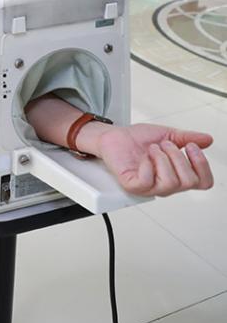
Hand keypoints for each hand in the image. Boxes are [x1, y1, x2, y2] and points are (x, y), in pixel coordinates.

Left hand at [96, 123, 213, 196]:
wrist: (114, 136)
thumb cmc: (138, 139)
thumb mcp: (167, 134)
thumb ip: (187, 138)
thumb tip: (207, 139)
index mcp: (177, 175)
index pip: (203, 182)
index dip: (202, 165)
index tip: (191, 146)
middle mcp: (166, 184)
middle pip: (189, 182)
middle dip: (178, 156)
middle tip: (164, 144)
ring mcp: (149, 187)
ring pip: (171, 183)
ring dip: (162, 158)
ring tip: (152, 149)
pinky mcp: (133, 186)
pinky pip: (147, 181)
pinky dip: (147, 166)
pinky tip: (144, 158)